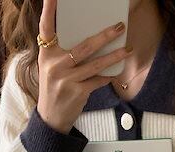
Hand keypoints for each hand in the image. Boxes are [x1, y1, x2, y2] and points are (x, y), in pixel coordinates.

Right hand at [37, 0, 131, 133]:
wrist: (51, 116)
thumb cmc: (55, 88)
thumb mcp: (52, 68)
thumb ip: (64, 54)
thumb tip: (93, 42)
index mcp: (46, 55)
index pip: (46, 29)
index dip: (49, 11)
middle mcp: (55, 65)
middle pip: (84, 46)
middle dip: (105, 36)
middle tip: (120, 26)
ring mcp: (66, 79)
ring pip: (95, 64)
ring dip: (114, 56)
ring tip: (128, 49)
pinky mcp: (77, 92)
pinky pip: (98, 81)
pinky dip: (108, 76)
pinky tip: (116, 72)